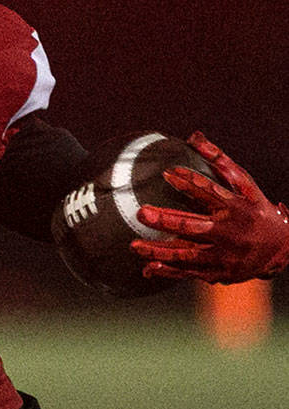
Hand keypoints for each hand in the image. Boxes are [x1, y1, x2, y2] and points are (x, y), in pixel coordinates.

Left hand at [132, 132, 288, 282]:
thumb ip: (220, 161)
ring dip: (160, 250)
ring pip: (187, 253)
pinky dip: (169, 270)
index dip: (189, 182)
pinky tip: (148, 267)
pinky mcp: (220, 272)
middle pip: (194, 226)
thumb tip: (194, 136)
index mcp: (237, 207)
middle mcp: (230, 232)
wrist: (282, 249)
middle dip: (167, 221)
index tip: (168, 174)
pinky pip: (190, 272)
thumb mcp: (245, 185)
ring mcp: (224, 254)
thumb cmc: (256, 209)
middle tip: (142, 213)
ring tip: (134, 245)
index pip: (210, 192)